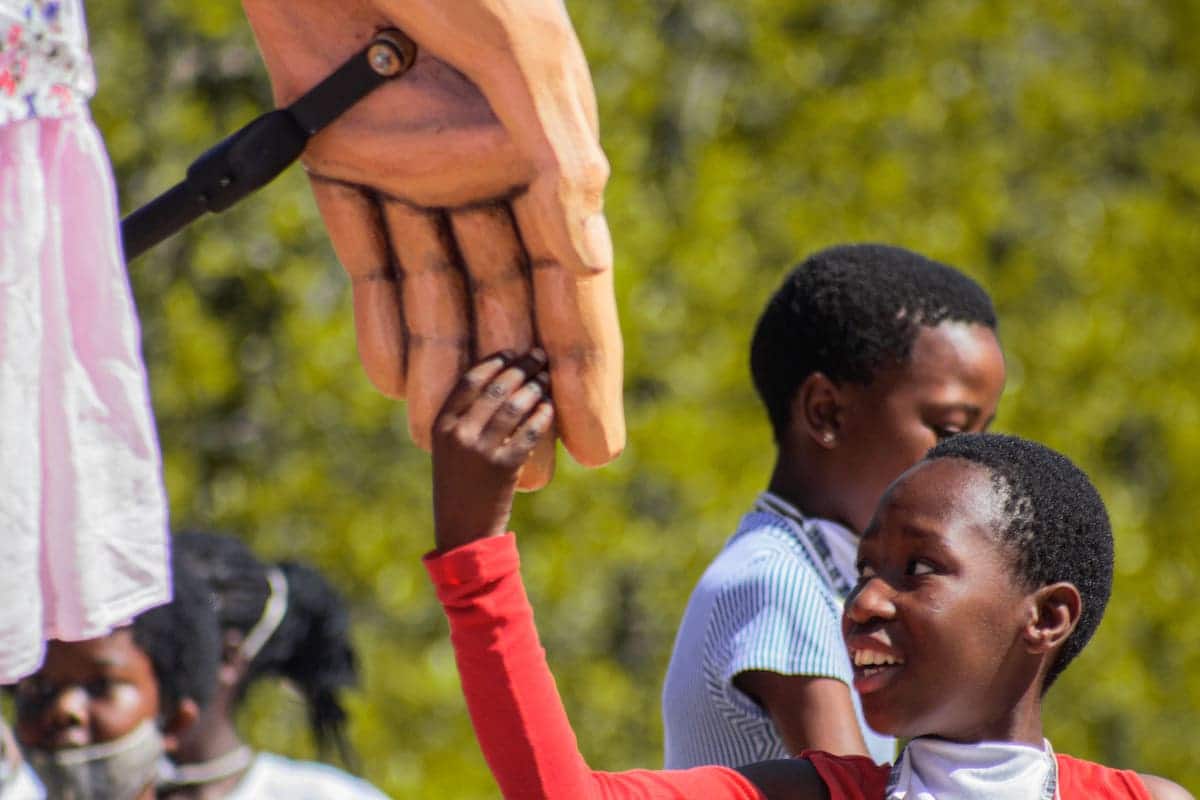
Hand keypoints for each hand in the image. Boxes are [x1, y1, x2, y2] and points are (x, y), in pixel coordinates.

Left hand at [241, 0, 623, 488]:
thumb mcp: (518, 48)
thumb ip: (556, 154)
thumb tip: (591, 260)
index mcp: (548, 151)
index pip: (572, 284)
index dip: (584, 372)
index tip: (596, 447)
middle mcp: (489, 173)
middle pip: (509, 306)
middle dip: (516, 395)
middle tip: (524, 479)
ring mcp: (416, 170)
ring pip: (438, 292)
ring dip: (444, 370)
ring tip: (448, 448)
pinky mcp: (343, 157)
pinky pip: (367, 255)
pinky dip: (381, 316)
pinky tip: (394, 379)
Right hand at [432, 351, 553, 551]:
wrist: (463, 530)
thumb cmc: (459, 485)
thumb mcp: (449, 449)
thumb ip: (464, 418)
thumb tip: (500, 382)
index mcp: (440, 425)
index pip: (470, 381)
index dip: (494, 362)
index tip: (511, 352)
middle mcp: (458, 434)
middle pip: (496, 388)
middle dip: (521, 368)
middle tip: (539, 357)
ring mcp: (481, 451)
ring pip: (514, 407)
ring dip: (535, 388)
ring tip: (546, 379)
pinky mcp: (504, 468)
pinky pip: (529, 432)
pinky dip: (543, 416)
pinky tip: (551, 407)